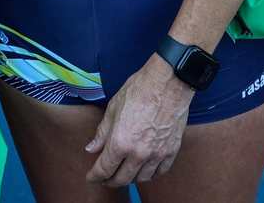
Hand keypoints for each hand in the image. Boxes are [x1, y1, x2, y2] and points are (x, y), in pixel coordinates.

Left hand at [85, 55, 193, 187]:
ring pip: (141, 179)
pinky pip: (160, 172)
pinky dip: (150, 175)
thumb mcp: (113, 108)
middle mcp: (138, 153)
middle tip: (106, 178)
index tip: (91, 177)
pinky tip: (145, 171)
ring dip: (130, 179)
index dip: (95, 176)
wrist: (167, 82)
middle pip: (122, 179)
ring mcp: (157, 154)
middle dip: (110, 181)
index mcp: (120, 143)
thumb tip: (92, 149)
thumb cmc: (138, 90)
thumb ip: (102, 133)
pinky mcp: (171, 150)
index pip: (104, 169)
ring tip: (124, 174)